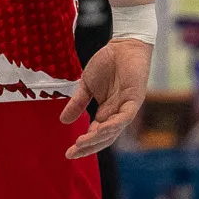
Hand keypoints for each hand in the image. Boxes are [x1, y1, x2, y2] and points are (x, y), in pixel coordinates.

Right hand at [60, 36, 151, 158]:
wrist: (123, 46)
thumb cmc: (107, 64)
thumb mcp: (86, 85)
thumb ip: (77, 103)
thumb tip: (63, 121)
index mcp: (106, 112)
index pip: (95, 134)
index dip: (84, 145)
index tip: (68, 152)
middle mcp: (117, 114)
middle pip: (104, 138)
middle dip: (88, 147)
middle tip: (72, 153)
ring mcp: (126, 108)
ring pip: (114, 130)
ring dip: (98, 138)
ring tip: (82, 143)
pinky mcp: (134, 100)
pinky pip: (125, 117)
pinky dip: (114, 125)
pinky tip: (101, 129)